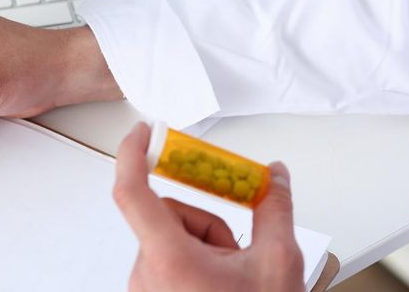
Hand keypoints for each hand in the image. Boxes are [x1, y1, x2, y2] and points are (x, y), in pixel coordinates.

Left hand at [112, 123, 305, 291]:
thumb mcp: (277, 261)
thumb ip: (274, 209)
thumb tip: (275, 178)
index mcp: (168, 261)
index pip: (132, 192)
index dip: (131, 154)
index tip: (142, 132)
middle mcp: (146, 276)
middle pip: (169, 216)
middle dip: (208, 224)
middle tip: (238, 251)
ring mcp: (145, 291)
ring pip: (170, 240)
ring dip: (205, 246)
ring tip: (233, 278)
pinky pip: (167, 262)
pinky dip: (195, 264)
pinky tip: (221, 286)